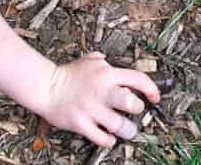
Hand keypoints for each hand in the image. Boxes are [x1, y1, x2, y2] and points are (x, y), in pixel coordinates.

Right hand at [41, 53, 159, 146]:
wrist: (45, 87)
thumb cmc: (69, 74)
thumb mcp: (90, 60)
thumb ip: (105, 61)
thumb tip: (113, 61)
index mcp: (107, 74)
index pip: (139, 80)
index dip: (151, 90)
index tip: (155, 97)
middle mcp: (102, 91)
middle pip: (131, 104)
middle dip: (138, 110)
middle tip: (135, 112)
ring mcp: (91, 109)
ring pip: (119, 125)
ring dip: (128, 130)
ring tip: (129, 131)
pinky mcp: (80, 124)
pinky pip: (101, 138)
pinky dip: (109, 141)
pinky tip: (110, 138)